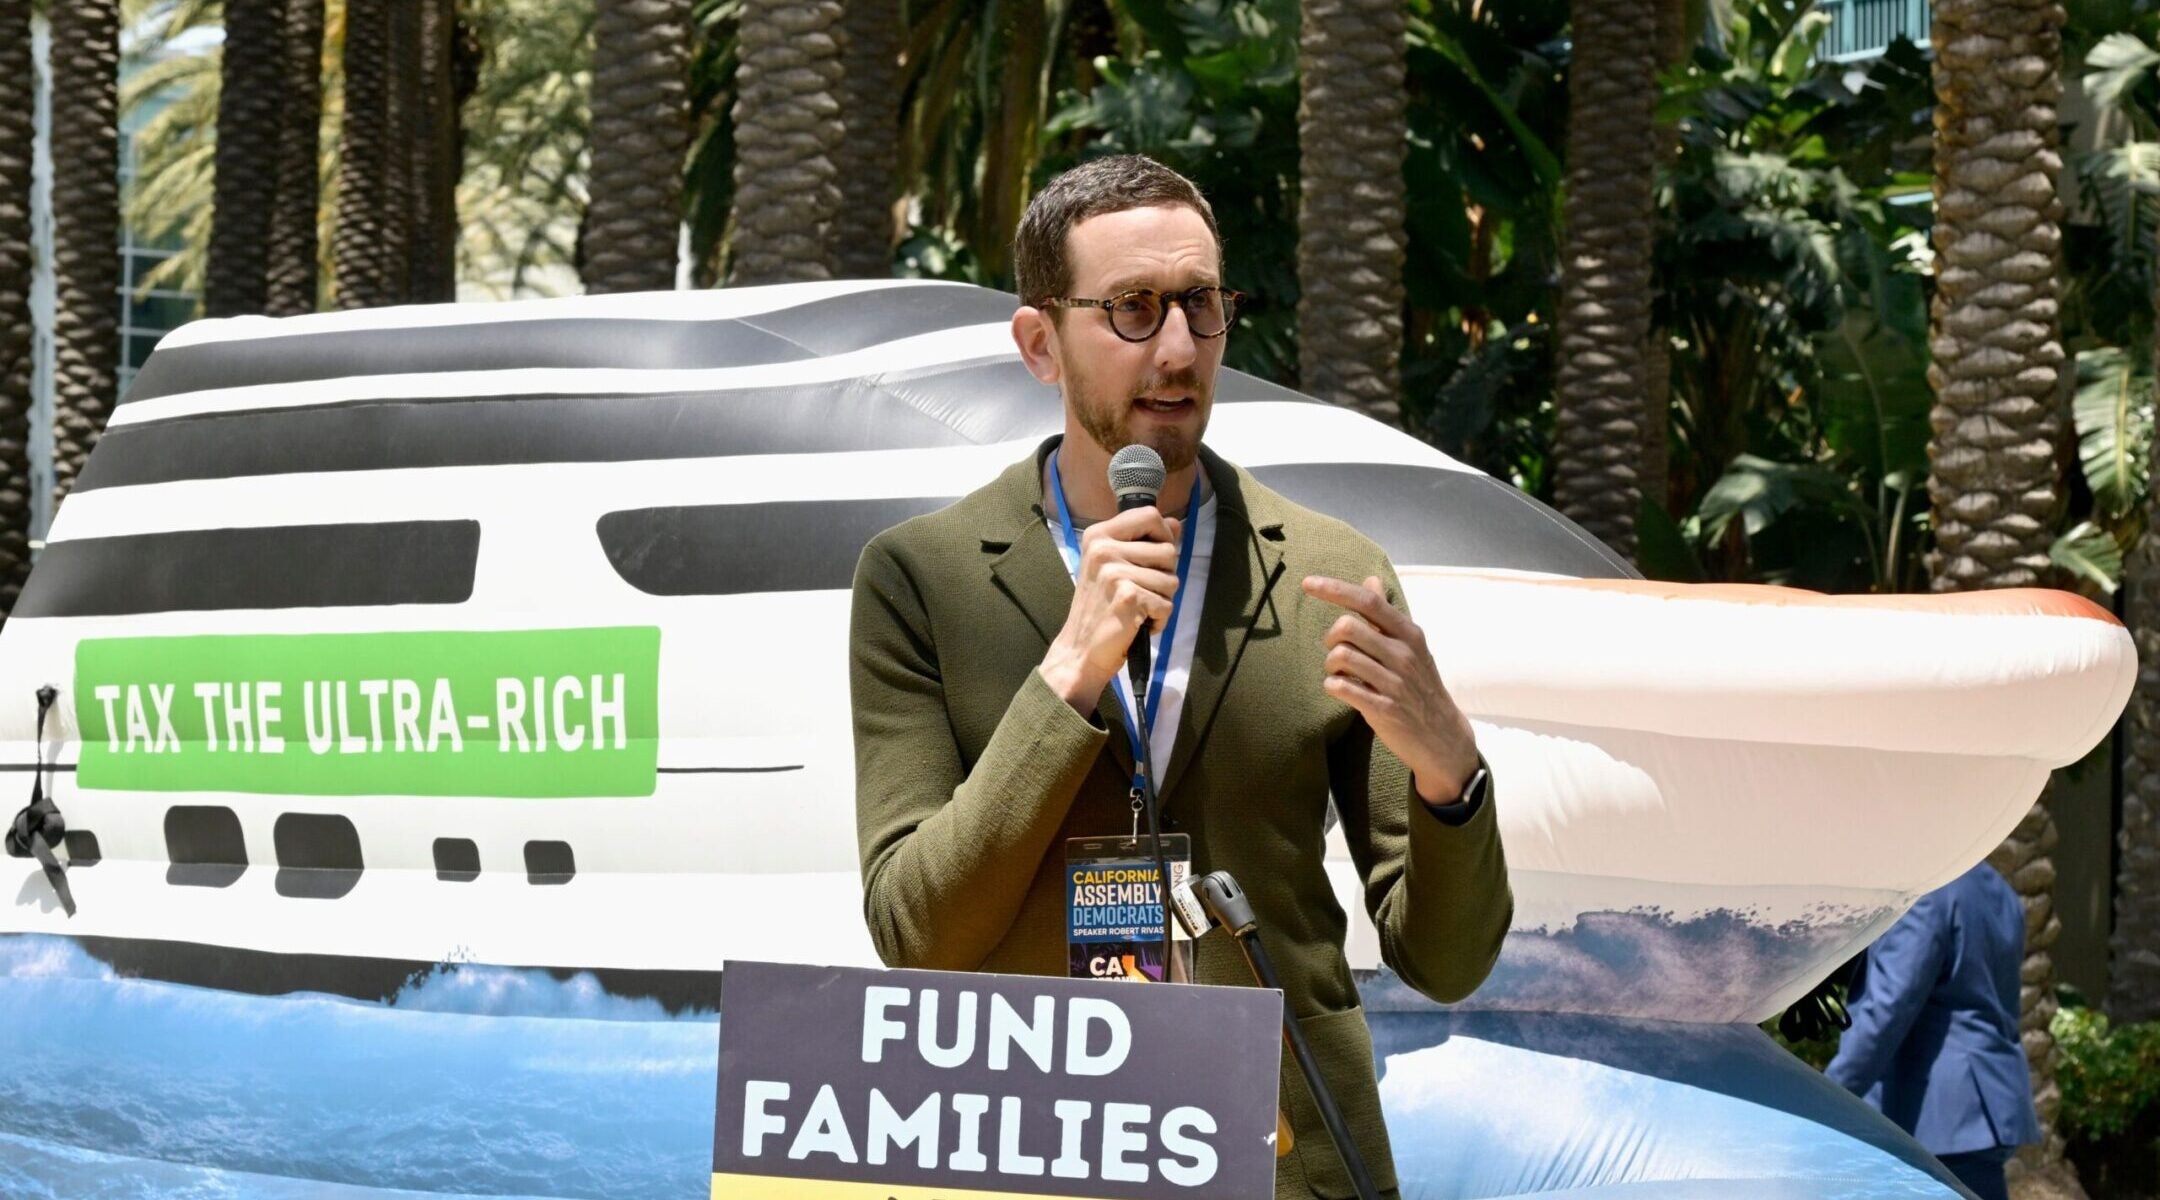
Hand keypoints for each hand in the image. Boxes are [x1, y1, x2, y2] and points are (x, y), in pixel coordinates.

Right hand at [1041, 507, 1182, 710]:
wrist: (1079, 650)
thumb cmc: (1100, 608)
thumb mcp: (1115, 567)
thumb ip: (1145, 543)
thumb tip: (1176, 523)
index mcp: (1098, 535)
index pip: (1150, 515)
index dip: (1164, 536)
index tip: (1153, 559)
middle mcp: (1103, 549)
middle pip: (1168, 550)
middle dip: (1164, 575)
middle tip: (1140, 592)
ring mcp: (1114, 572)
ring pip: (1172, 580)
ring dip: (1161, 600)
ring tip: (1137, 609)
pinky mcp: (1127, 596)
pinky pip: (1167, 604)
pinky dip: (1159, 620)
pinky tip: (1138, 624)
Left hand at [1302, 574, 1479, 805]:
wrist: (1442, 736)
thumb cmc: (1419, 686)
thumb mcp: (1410, 647)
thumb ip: (1385, 616)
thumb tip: (1370, 579)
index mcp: (1409, 634)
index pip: (1368, 602)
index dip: (1335, 589)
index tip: (1308, 582)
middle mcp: (1404, 654)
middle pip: (1348, 626)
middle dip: (1330, 637)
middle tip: (1335, 651)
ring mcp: (1395, 682)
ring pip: (1342, 656)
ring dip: (1330, 664)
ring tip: (1338, 673)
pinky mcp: (1384, 709)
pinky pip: (1343, 687)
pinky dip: (1332, 685)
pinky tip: (1339, 688)